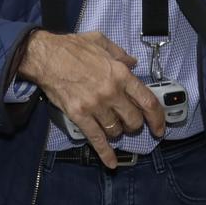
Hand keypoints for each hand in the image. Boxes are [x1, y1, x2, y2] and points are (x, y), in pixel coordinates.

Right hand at [16, 30, 165, 165]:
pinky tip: (111, 163)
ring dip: (117, 132)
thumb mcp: (101, 42)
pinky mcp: (80, 116)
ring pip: (116, 131)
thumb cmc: (72, 47)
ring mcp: (96, 106)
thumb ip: (120, 54)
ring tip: (113, 127)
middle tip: (129, 122)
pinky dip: (105, 153)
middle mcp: (111, 92)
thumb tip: (133, 63)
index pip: (148, 102)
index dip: (158, 118)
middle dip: (134, 125)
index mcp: (120, 74)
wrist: (45, 56)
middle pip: (133, 120)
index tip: (160, 127)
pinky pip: (97, 139)